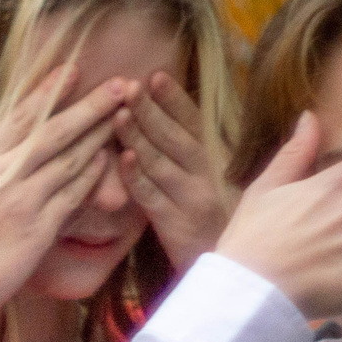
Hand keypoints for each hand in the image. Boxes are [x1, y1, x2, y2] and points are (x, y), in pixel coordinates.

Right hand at [0, 66, 134, 314]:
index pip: (18, 118)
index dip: (48, 92)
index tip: (72, 71)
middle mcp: (1, 174)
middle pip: (53, 130)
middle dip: (89, 104)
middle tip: (119, 83)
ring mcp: (22, 200)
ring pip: (70, 157)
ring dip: (101, 133)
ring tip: (127, 112)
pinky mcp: (38, 229)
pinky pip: (74, 194)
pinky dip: (94, 174)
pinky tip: (114, 158)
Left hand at [113, 71, 227, 271]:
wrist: (223, 266)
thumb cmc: (210, 216)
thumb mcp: (209, 178)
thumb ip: (191, 149)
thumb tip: (163, 115)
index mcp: (212, 159)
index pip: (192, 122)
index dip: (174, 98)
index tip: (154, 74)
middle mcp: (205, 175)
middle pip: (175, 137)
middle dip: (151, 110)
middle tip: (127, 85)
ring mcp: (190, 199)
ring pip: (161, 163)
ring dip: (139, 137)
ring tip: (119, 113)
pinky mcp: (174, 224)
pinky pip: (152, 197)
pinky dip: (137, 178)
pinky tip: (123, 159)